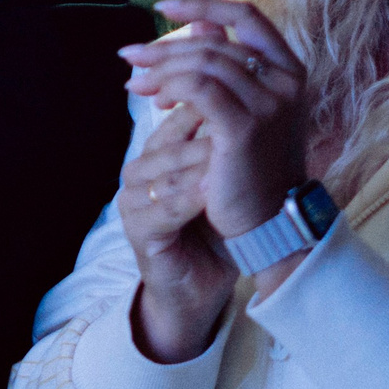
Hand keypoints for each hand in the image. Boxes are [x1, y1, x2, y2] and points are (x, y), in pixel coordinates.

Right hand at [113, 106, 237, 362]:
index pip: (177, 118)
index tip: (244, 107)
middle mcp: (139, 172)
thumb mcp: (219, 181)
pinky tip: (212, 193)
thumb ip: (223, 146)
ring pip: (164, 173)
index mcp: (156, 154)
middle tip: (240, 132)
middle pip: (170, 143)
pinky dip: (188, 200)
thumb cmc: (213, 229)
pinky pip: (161, 208)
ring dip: (198, 167)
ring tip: (228, 160)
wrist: (200, 285)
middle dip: (206, 138)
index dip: (209, 110)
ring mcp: (133, 201)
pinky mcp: (136, 230)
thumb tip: (255, 103)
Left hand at [120, 0, 306, 245]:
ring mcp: (270, 103)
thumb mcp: (242, 109)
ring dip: (161, 69)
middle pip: (214, 43)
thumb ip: (224, 66)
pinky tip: (156, 102)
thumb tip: (197, 23)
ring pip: (203, 62)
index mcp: (290, 69)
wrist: (268, 224)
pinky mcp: (246, 127)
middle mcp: (286, 81)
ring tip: (136, 86)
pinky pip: (198, 88)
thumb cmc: (250, 166)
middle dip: (165, 48)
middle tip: (129, 57)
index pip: (247, 15)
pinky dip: (170, 87)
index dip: (203, 5)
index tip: (162, 8)